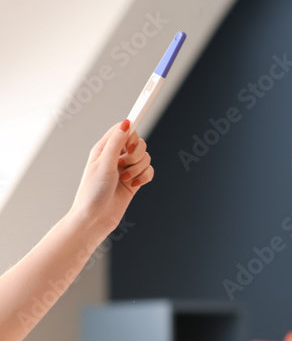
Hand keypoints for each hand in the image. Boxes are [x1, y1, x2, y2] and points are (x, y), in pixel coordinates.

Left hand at [69, 119, 153, 236]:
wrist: (96, 218)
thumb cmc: (93, 191)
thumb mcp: (104, 163)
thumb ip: (117, 142)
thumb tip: (126, 122)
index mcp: (105, 148)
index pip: (124, 130)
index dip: (131, 135)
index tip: (131, 145)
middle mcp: (116, 156)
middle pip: (139, 144)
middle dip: (136, 155)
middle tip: (124, 165)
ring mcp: (127, 169)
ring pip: (146, 158)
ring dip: (139, 169)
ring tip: (125, 179)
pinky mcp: (135, 181)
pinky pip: (149, 171)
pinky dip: (144, 178)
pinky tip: (134, 185)